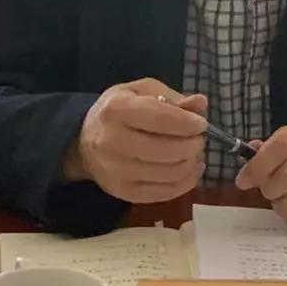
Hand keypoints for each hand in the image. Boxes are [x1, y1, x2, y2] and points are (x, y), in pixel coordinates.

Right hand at [64, 78, 206, 203]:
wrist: (85, 142)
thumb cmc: (119, 111)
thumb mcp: (142, 92)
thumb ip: (173, 98)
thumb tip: (200, 103)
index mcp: (116, 109)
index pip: (160, 118)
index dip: (187, 123)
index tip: (201, 124)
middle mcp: (112, 142)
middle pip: (167, 150)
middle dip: (193, 144)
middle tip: (199, 139)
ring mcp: (117, 171)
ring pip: (170, 173)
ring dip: (191, 163)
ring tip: (194, 153)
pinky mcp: (124, 193)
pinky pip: (166, 192)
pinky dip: (186, 181)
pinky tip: (190, 169)